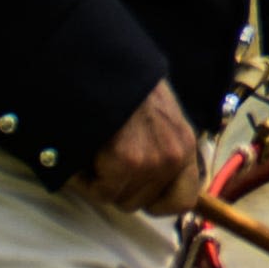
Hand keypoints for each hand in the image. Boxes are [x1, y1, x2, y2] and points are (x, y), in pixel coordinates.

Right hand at [81, 81, 207, 214]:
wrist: (105, 64)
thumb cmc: (124, 87)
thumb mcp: (159, 117)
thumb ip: (160, 148)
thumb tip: (148, 184)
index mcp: (184, 145)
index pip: (184, 200)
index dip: (157, 203)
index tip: (137, 191)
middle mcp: (174, 156)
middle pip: (142, 204)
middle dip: (120, 188)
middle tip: (105, 163)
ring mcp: (152, 161)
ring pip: (118, 199)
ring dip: (101, 182)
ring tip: (94, 154)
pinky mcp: (126, 161)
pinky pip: (99, 191)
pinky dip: (84, 179)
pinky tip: (84, 154)